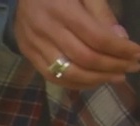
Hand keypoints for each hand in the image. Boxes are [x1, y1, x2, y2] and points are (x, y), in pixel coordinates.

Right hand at [13, 0, 139, 88]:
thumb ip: (101, 13)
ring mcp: (34, 45)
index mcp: (62, 10)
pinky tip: (93, 81)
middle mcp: (46, 30)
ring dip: (96, 79)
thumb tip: (121, 39)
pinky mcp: (27, 55)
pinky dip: (75, 83)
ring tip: (116, 77)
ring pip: (68, 72)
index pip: (96, 37)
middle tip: (132, 68)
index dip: (120, 49)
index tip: (137, 54)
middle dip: (112, 66)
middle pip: (84, 57)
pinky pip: (52, 77)